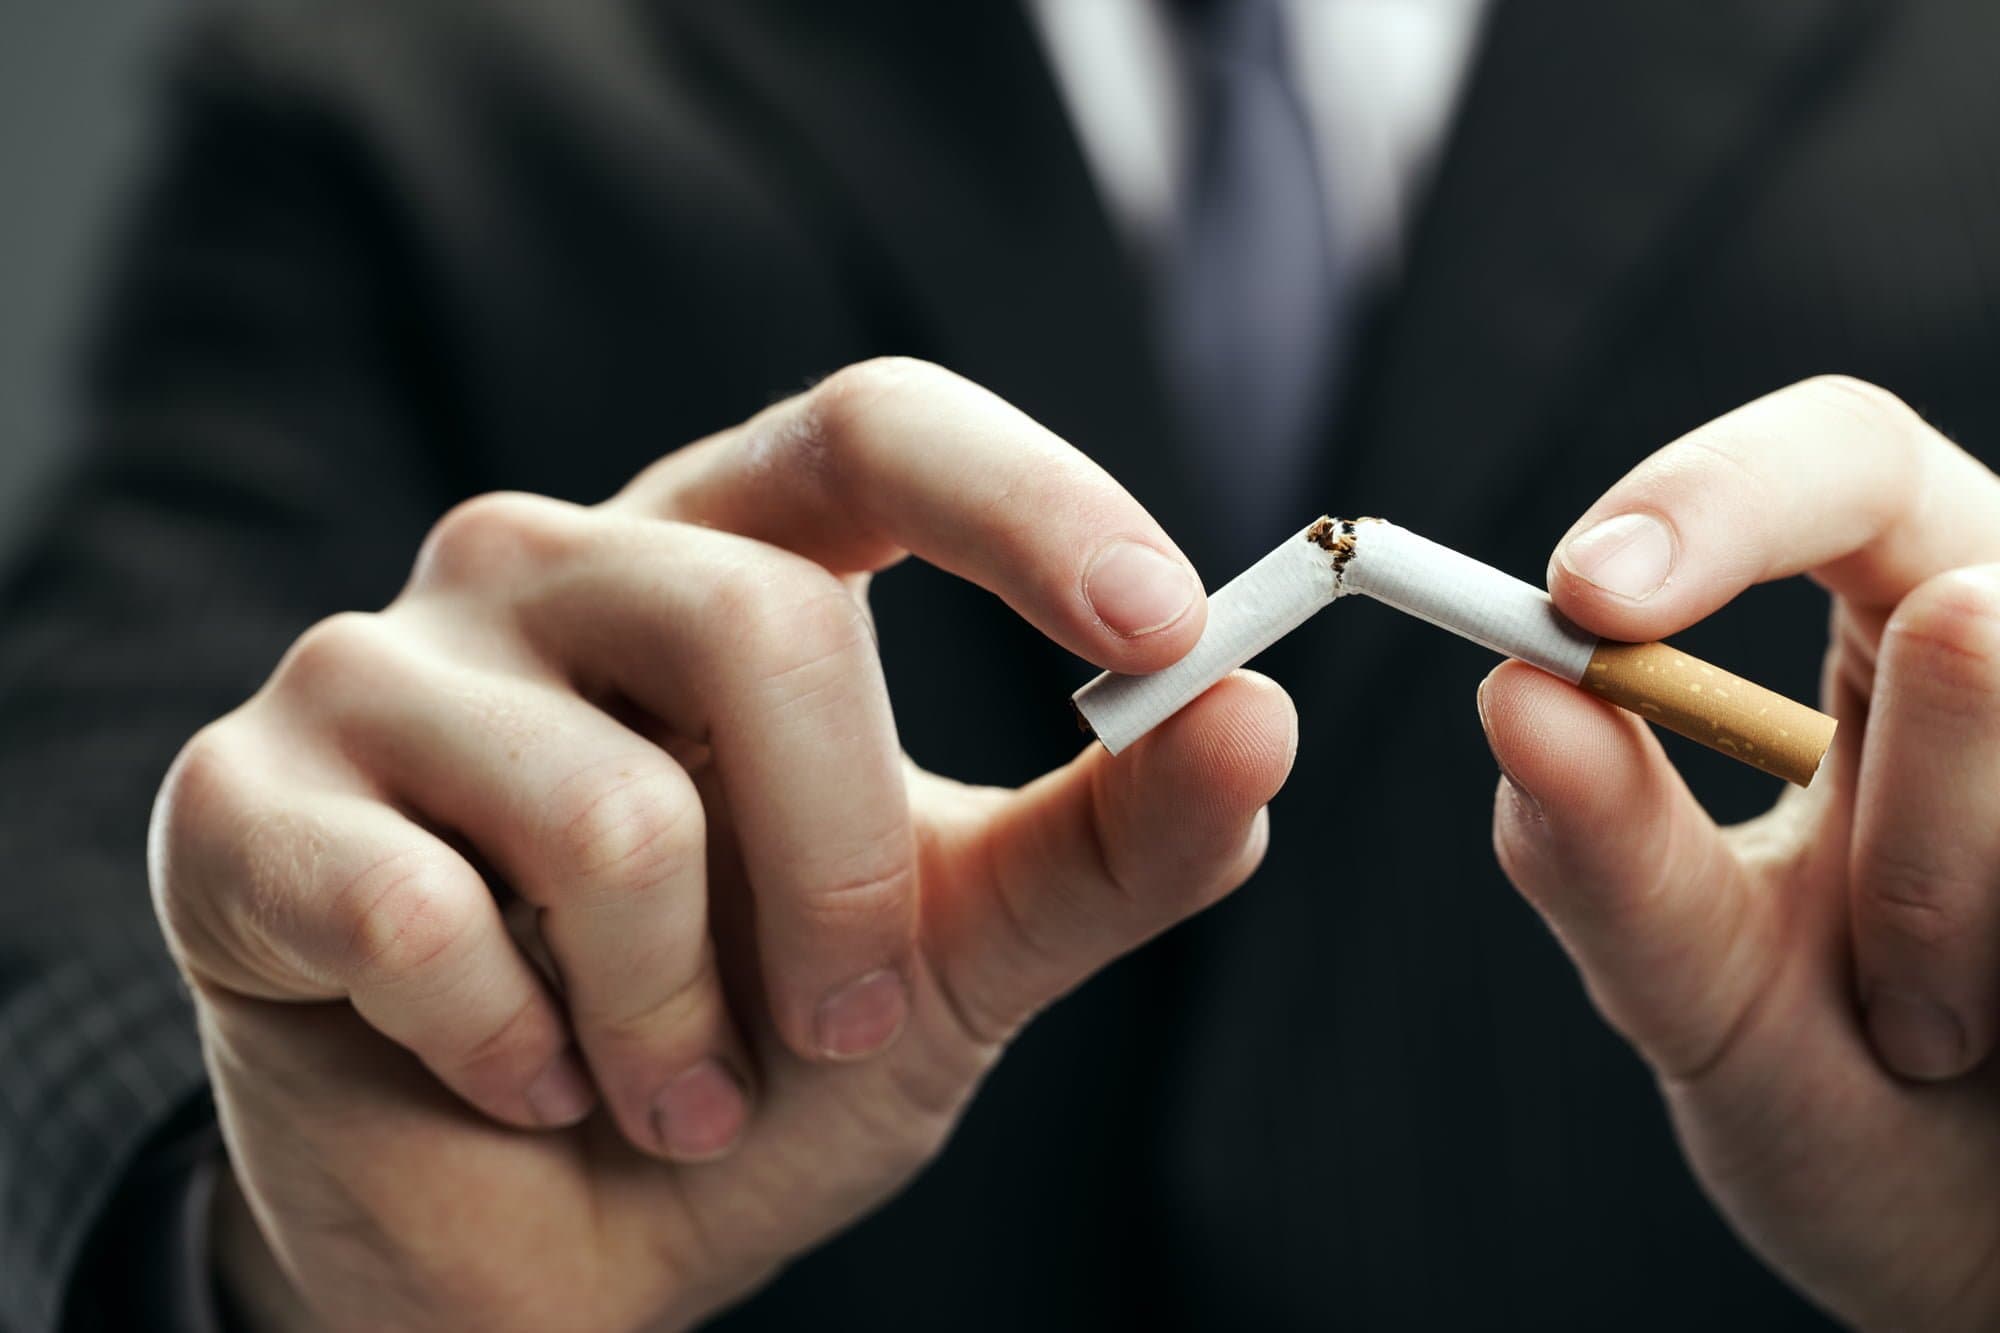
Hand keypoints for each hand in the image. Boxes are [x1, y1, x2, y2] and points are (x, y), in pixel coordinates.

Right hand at [149, 359, 1295, 1331]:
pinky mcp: (244, 806)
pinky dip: (520, 1056)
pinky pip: (423, 916)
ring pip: (603, 803)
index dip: (1024, 500)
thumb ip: (1103, 850)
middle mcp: (543, 570)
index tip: (1158, 623)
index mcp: (720, 564)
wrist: (529, 1237)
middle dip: (840, 878)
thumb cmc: (744, 1061)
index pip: (873, 431)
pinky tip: (517, 1081)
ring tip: (667, 1088)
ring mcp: (377, 671)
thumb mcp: (953, 961)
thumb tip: (1256, 725)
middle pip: (756, 620)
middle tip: (839, 1032)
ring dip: (675, 1016)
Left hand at [1478, 376, 1999, 1330]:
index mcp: (1898, 623)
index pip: (1834, 455)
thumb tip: (1516, 691)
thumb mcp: (1700, 988)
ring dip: (1951, 935)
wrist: (1996, 1246)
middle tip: (1893, 1006)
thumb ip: (1605, 852)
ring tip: (1943, 1035)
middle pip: (1972, 609)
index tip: (1589, 596)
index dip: (1718, 496)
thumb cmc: (1852, 1101)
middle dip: (1911, 836)